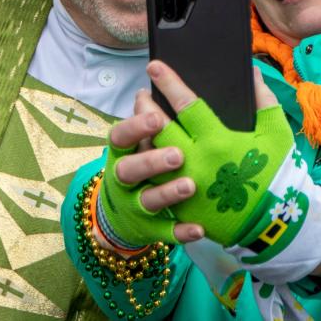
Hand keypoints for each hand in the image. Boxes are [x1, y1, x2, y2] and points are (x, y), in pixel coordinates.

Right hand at [97, 88, 203, 249]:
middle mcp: (124, 178)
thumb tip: (150, 88)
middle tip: (178, 154)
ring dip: (168, 193)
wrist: (122, 215)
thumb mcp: (138, 141)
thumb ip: (147, 119)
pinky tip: (198, 228)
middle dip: (152, 161)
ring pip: (148, 200)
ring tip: (190, 186)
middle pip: (130, 169)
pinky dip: (181, 231)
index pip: (122, 135)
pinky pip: (166, 232)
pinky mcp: (150, 229)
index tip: (154, 111)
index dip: (136, 124)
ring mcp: (135, 206)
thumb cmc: (140, 162)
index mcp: (122, 151)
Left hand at [150, 60, 293, 245]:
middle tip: (140, 93)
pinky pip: (155, 186)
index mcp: (217, 140)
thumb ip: (264, 100)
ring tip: (138, 120)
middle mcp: (196, 161)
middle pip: (160, 128)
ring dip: (141, 136)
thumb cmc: (277, 174)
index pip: (187, 105)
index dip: (169, 83)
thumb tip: (252, 72)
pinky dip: (147, 169)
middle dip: (146, 107)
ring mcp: (186, 187)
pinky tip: (144, 155)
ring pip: (151, 156)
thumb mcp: (276, 133)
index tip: (154, 66)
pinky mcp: (182, 209)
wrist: (276, 226)